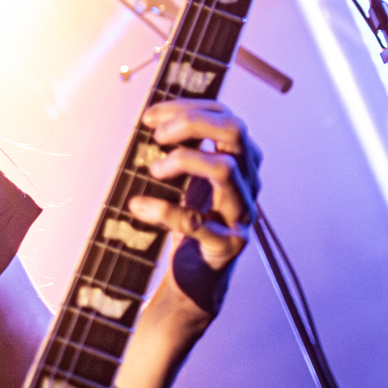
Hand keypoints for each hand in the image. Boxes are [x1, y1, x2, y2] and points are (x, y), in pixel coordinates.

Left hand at [127, 99, 261, 270]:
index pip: (226, 116)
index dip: (188, 108)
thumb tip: (151, 121)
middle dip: (193, 123)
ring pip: (225, 169)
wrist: (198, 279)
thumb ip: (180, 151)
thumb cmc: (193, 222)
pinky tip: (138, 206)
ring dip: (184, 159)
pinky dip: (163, 210)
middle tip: (158, 136)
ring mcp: (241, 213)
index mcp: (241, 162)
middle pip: (235, 131)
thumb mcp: (188, 180)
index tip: (150, 117)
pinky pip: (197, 221)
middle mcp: (249, 182)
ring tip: (153, 169)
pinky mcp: (227, 244)